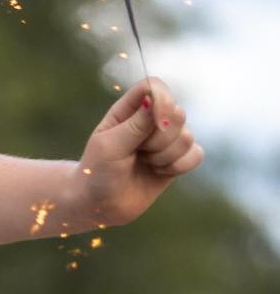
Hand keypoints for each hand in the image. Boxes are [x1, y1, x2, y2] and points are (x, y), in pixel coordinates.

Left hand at [77, 77, 204, 226]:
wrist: (99, 206)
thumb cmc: (97, 173)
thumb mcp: (109, 147)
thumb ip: (134, 124)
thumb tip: (154, 100)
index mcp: (129, 109)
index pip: (155, 87)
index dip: (162, 100)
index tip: (157, 122)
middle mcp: (150, 119)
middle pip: (177, 113)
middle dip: (159, 140)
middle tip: (137, 153)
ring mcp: (166, 139)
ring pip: (187, 137)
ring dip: (165, 157)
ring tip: (145, 164)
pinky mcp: (176, 159)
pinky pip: (196, 155)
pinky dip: (179, 167)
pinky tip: (159, 172)